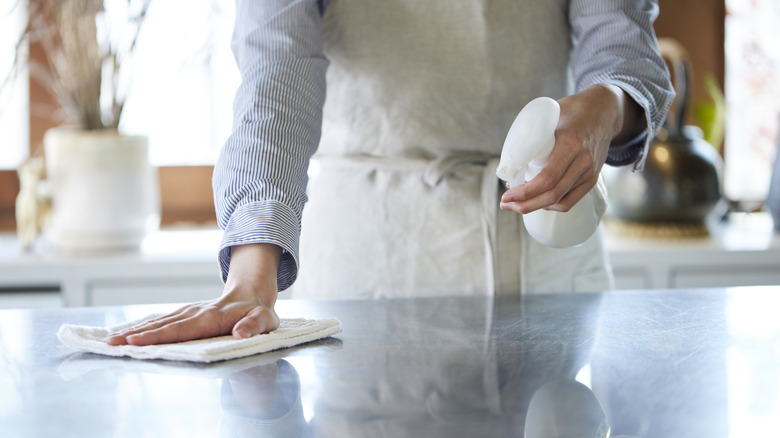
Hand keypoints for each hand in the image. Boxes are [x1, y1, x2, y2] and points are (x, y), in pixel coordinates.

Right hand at [107, 243, 281, 345]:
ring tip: (111, 339)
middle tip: (111, 343)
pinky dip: (143, 326)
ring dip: (135, 330)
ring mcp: (189, 311)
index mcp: (212, 317)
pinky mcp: (186, 313)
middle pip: (163, 325)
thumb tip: (240, 334)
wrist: (253, 293)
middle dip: (136, 335)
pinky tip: (127, 332)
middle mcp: (196, 312)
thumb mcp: (265, 320)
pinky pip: (161, 320)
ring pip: (159, 321)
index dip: (159, 336)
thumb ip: (254, 326)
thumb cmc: (259, 312)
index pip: (182, 329)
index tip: (136, 342)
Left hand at [500, 84, 640, 213]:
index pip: (547, 178)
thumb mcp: (551, 115)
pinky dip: (552, 205)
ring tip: (517, 204)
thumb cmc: (573, 110)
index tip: (506, 195)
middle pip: (552, 194)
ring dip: (536, 207)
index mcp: (570, 144)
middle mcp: (583, 161)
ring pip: (561, 201)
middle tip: (505, 203)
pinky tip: (538, 202)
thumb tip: (510, 161)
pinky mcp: (592, 178)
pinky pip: (571, 200)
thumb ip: (533, 135)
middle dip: (525, 204)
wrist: (605, 110)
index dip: (525, 192)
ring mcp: (590, 171)